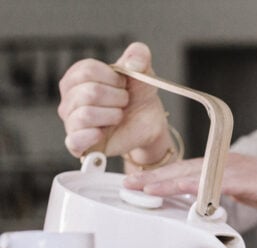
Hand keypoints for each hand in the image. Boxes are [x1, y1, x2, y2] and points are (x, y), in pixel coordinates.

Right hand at [57, 42, 167, 159]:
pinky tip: (103, 133)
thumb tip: (134, 64)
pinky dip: (91, 136)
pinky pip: (74, 140)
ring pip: (85, 115)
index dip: (113, 78)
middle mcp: (69, 98)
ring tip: (119, 116)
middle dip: (117, 97)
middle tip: (124, 102)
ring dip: (113, 115)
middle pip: (89, 93)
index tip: (123, 84)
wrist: (147, 122)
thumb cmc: (138, 94)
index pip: (87, 70)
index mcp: (77, 77)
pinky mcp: (78, 144)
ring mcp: (71, 121)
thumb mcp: (142, 70)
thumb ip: (139, 55)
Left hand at [122, 153, 256, 212]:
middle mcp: (221, 162)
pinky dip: (194, 186)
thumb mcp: (239, 192)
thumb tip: (201, 207)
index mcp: (219, 165)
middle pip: (181, 167)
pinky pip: (213, 181)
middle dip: (153, 176)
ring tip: (143, 188)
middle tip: (129, 183)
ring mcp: (231, 167)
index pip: (183, 169)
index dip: (160, 175)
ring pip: (191, 172)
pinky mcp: (241, 176)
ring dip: (166, 180)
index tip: (138, 182)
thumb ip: (219, 196)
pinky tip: (180, 191)